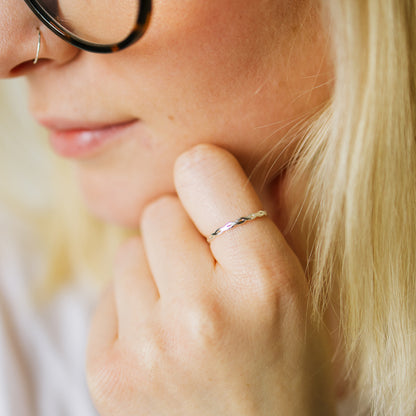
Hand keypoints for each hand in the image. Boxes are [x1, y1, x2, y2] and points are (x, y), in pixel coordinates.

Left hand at [86, 144, 335, 415]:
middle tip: (207, 270)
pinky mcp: (108, 374)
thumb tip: (220, 162)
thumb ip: (270, 221)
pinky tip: (162, 339)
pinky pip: (109, 293)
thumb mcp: (302, 292)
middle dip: (182, 231)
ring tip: (186, 310)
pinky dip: (133, 305)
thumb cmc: (286, 368)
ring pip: (129, 250)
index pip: (205, 173)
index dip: (206, 173)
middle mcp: (202, 314)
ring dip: (155, 270)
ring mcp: (148, 349)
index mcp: (266, 283)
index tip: (210, 187)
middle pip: (159, 211)